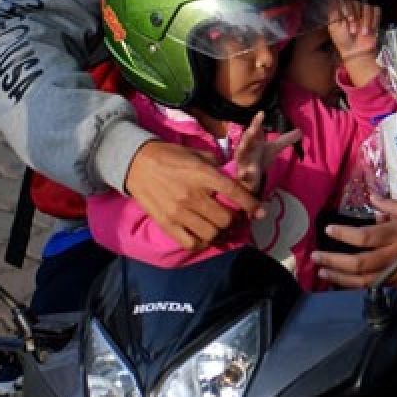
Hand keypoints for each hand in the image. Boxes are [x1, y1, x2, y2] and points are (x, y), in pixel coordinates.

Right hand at [124, 140, 263, 250]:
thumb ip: (217, 167)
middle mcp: (193, 195)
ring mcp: (178, 211)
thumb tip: (235, 178)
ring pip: (211, 233)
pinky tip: (204, 236)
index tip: (261, 212)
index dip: (252, 204)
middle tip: (235, 218)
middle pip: (225, 219)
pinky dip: (202, 242)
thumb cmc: (170, 156)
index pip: (234, 193)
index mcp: (203, 175)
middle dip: (235, 220)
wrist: (135, 162)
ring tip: (221, 228)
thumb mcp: (197, 154)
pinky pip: (190, 242)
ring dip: (220, 233)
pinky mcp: (166, 223)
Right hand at [233, 112, 302, 194]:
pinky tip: (246, 172)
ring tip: (244, 145)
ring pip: (241, 154)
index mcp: (253, 141)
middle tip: (254, 127)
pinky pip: (243, 173)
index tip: (262, 113)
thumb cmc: (260, 158)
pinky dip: (245, 173)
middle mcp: (246, 149)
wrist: (251, 177)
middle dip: (249, 133)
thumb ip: (285, 139)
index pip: (255, 129)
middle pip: (246, 139)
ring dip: (242, 150)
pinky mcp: (244, 174)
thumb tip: (300, 131)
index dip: (257, 121)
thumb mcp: (274, 148)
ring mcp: (243, 161)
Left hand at [312, 197, 396, 291]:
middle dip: (332, 261)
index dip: (343, 235)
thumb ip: (393, 207)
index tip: (328, 230)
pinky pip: (372, 287)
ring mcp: (396, 274)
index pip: (363, 237)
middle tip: (315, 257)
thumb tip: (373, 198)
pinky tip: (344, 281)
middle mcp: (393, 256)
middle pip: (357, 263)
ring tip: (323, 272)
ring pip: (361, 281)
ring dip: (338, 277)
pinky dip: (355, 284)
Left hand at [328, 0, 381, 59]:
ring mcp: (363, 12)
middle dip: (356, 17)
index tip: (348, 19)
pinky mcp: (373, 16)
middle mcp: (352, 8)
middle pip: (356, 2)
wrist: (356, 51)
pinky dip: (374, 20)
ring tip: (363, 33)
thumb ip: (334, 13)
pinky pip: (376, 11)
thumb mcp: (334, 27)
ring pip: (367, 7)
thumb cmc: (343, 40)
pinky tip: (371, 29)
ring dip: (366, 21)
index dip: (347, 7)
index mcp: (341, 9)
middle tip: (354, 30)